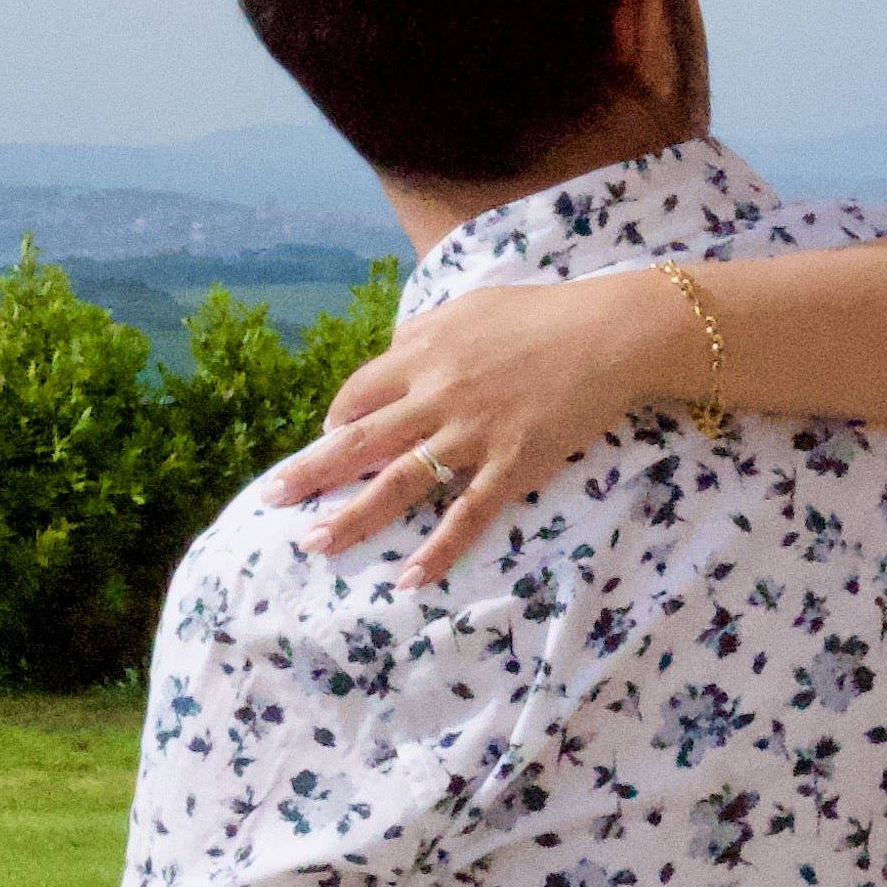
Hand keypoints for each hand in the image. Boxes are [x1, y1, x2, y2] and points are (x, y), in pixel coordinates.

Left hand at [261, 271, 664, 585]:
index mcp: (424, 353)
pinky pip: (467, 515)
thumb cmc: (545, 314)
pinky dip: (438, 550)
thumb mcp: (472, 309)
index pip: (359, 394)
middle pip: (358, 440)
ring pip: (399, 482)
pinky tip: (408, 577)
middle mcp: (437, 395)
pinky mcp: (513, 465)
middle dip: (311, 473)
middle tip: (272, 499)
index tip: (327, 440)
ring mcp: (473, 434)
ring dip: (353, 516)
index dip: (338, 420)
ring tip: (316, 544)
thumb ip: (427, 333)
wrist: (614, 332)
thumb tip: (394, 351)